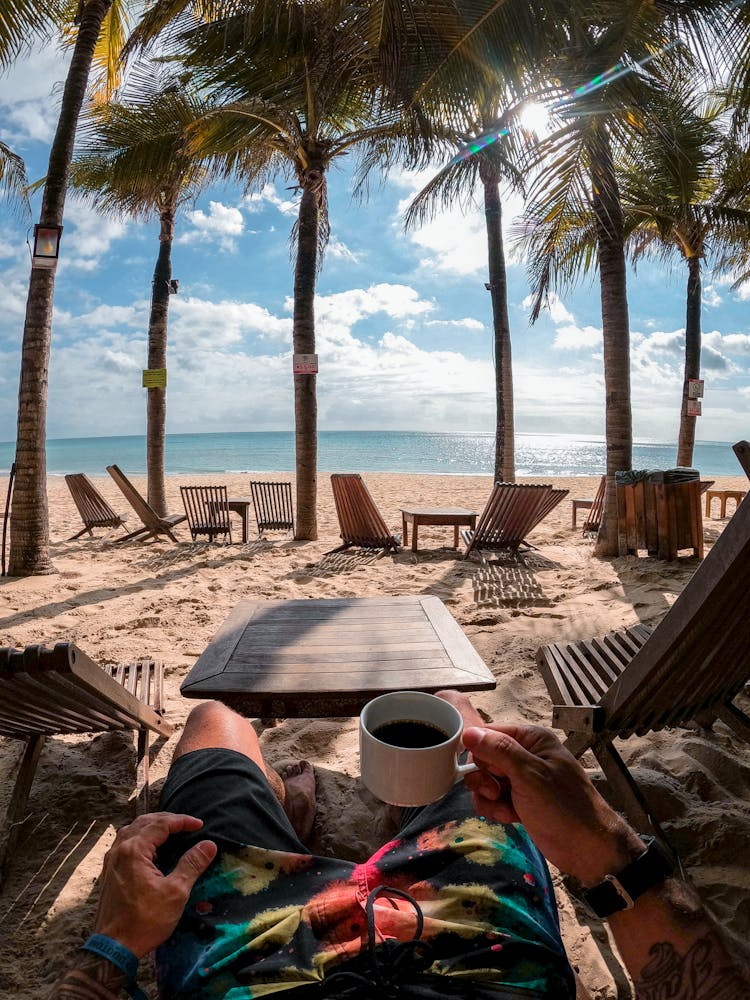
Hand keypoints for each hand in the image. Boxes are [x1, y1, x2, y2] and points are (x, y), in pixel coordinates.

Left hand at [94, 812, 216, 957]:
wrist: (113, 948)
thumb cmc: (145, 920)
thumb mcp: (175, 892)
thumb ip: (191, 864)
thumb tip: (209, 844)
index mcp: (134, 850)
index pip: (161, 824)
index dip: (182, 821)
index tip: (199, 825)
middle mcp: (119, 850)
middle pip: (144, 822)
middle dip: (167, 820)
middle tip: (186, 825)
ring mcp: (111, 861)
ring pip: (132, 830)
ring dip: (151, 826)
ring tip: (169, 831)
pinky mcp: (109, 872)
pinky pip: (124, 843)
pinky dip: (140, 837)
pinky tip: (149, 848)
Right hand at [462, 724, 644, 884]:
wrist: (586, 849)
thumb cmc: (563, 807)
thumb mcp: (529, 775)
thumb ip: (499, 751)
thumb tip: (467, 732)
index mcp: (531, 739)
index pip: (489, 734)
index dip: (481, 753)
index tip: (488, 773)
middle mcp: (525, 755)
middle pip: (483, 758)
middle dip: (485, 779)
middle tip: (498, 792)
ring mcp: (521, 779)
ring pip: (484, 781)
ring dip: (489, 798)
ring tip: (507, 810)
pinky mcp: (518, 800)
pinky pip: (492, 799)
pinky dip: (496, 809)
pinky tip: (510, 818)